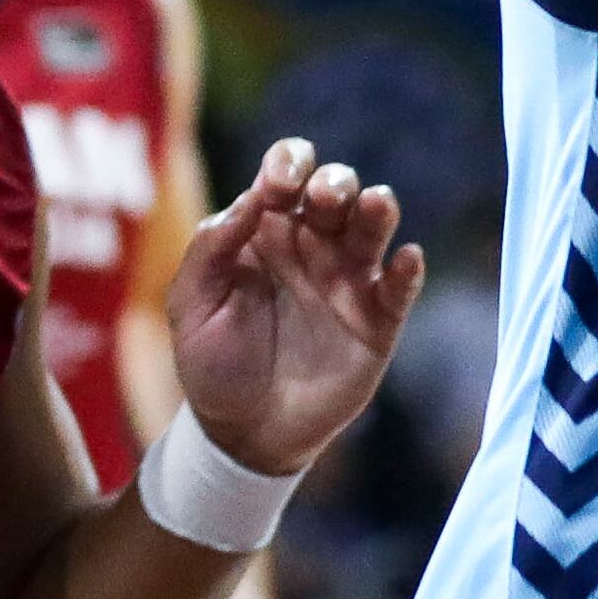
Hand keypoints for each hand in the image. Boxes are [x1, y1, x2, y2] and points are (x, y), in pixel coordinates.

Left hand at [170, 137, 423, 477]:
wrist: (244, 433)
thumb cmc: (213, 365)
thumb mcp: (191, 305)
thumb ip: (212, 248)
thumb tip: (251, 201)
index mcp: (266, 230)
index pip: (286, 172)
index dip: (288, 165)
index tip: (277, 189)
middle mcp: (313, 245)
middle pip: (337, 189)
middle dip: (334, 182)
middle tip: (323, 199)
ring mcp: (347, 281)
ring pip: (374, 226)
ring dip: (378, 209)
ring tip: (376, 205)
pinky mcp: (377, 321)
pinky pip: (399, 287)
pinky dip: (407, 270)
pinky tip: (406, 260)